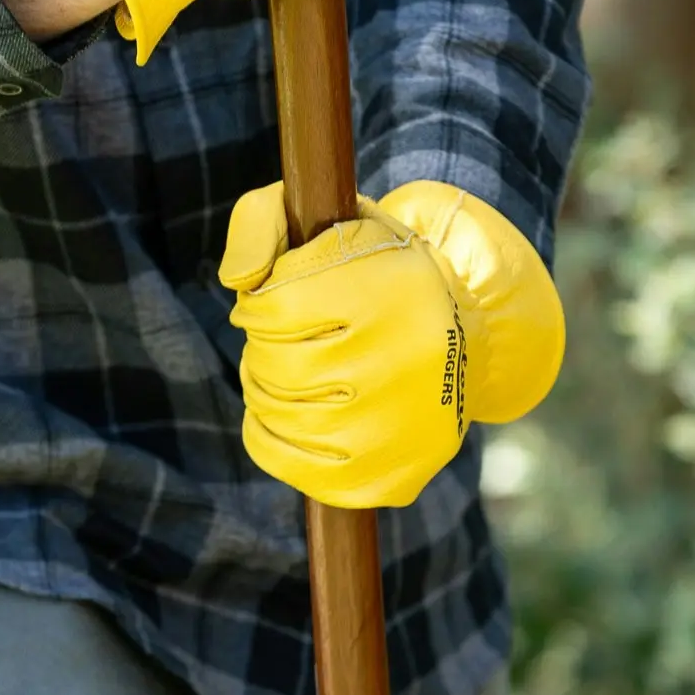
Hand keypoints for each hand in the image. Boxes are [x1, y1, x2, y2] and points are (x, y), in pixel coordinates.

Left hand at [219, 180, 564, 509]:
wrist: (457, 334)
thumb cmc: (370, 270)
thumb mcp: (323, 217)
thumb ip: (259, 223)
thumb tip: (237, 279)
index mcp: (394, 285)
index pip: (274, 309)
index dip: (259, 303)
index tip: (275, 299)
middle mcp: (409, 358)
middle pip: (276, 364)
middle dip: (263, 346)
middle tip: (283, 336)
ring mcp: (403, 427)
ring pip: (280, 413)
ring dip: (265, 387)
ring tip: (290, 366)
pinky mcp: (390, 476)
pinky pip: (289, 461)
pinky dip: (267, 434)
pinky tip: (285, 410)